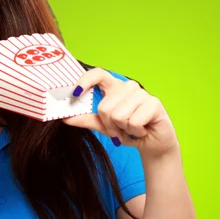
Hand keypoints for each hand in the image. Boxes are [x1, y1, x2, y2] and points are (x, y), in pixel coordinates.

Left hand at [62, 68, 178, 158]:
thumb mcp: (105, 127)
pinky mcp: (154, 103)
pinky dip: (136, 132)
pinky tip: (143, 130)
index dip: (85, 81)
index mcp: (114, 88)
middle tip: (121, 130)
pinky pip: (133, 122)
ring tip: (133, 129)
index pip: (98, 74)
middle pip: (105, 107)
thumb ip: (87, 120)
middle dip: (110, 125)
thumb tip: (66, 118)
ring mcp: (142, 93)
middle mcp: (128, 87)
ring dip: (123, 130)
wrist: (153, 144)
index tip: (74, 94)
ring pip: (119, 115)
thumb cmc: (129, 131)